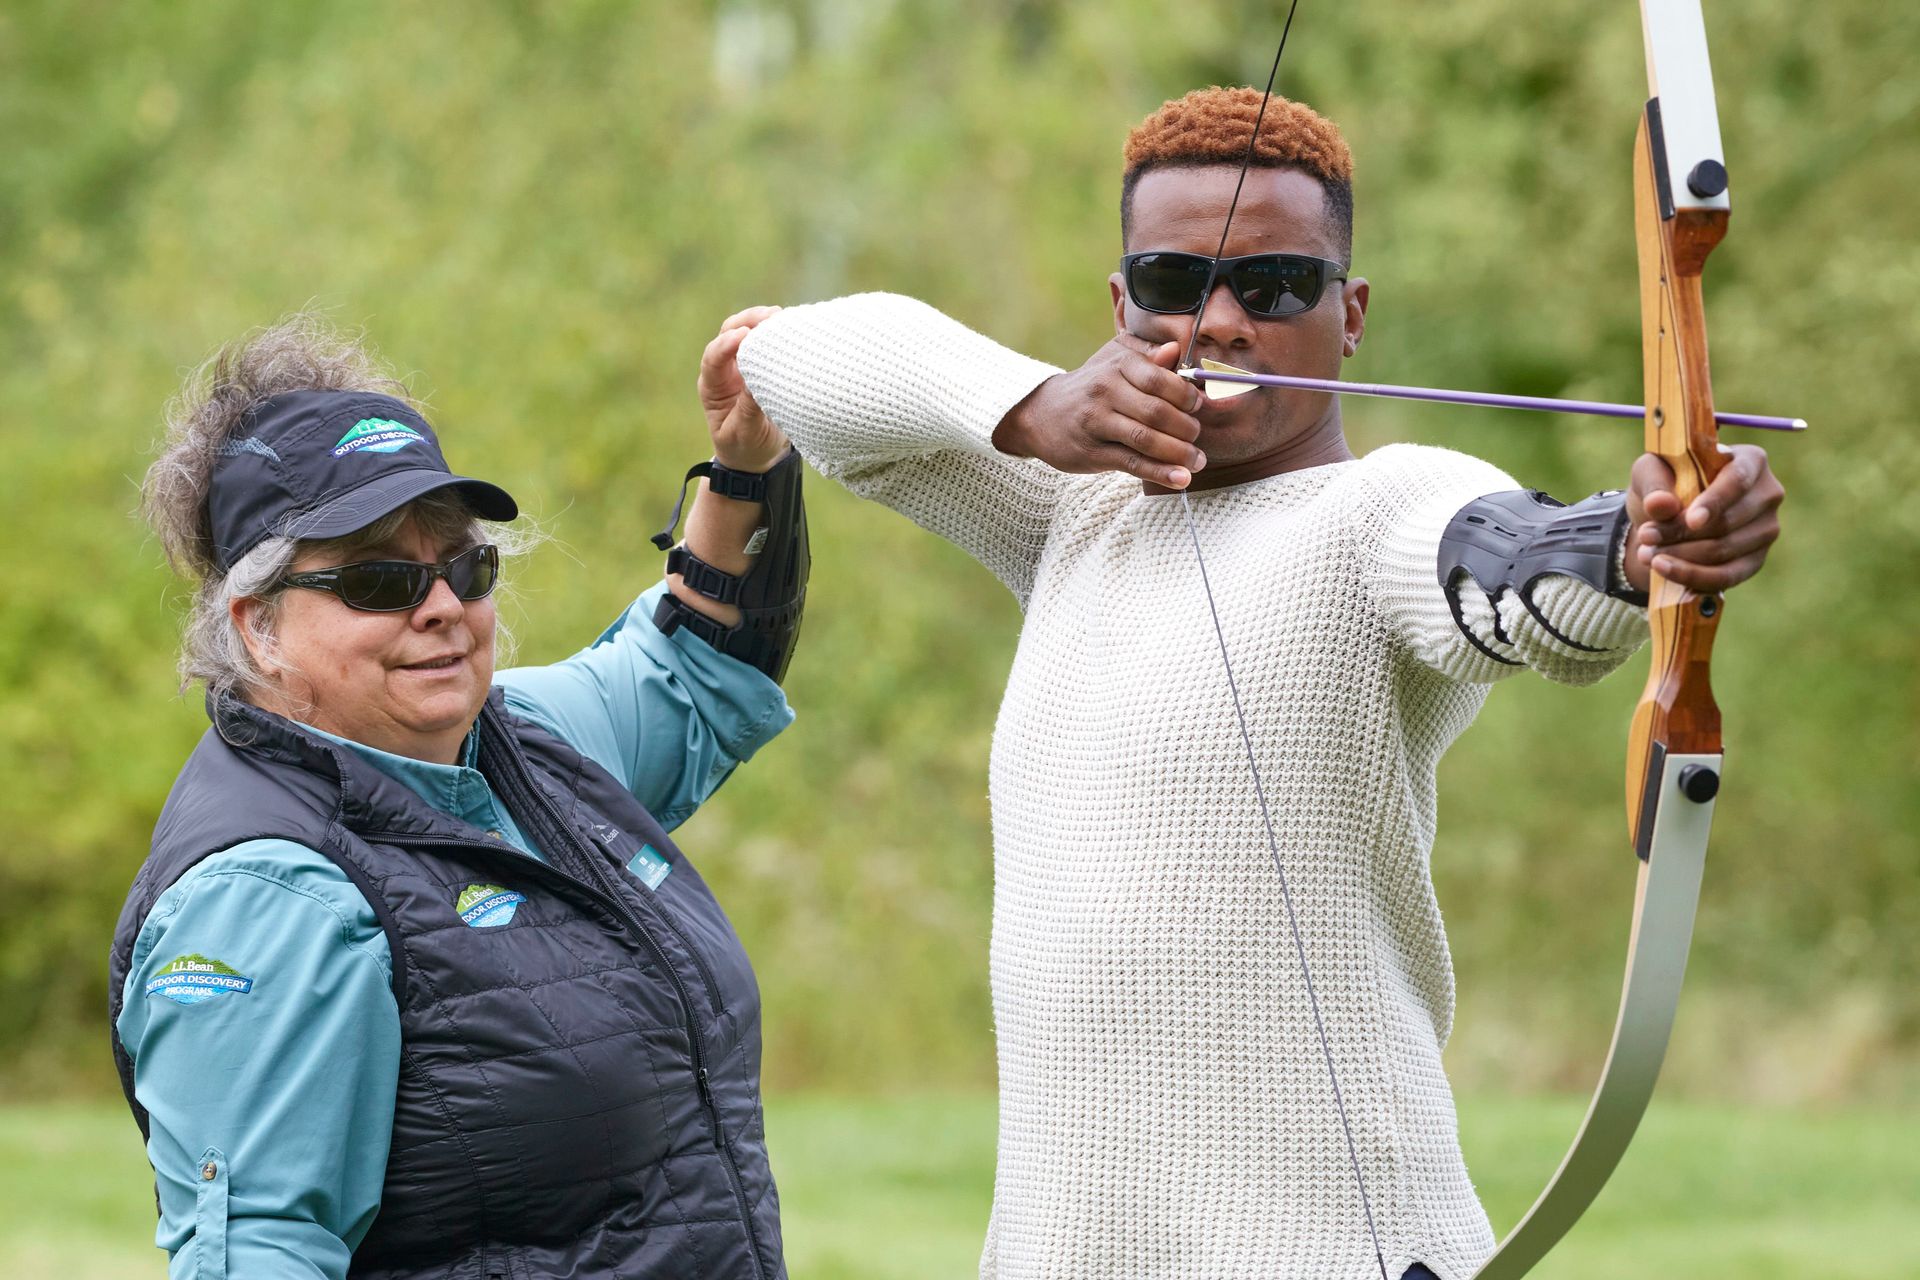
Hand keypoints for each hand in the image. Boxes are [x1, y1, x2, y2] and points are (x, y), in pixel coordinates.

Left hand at [700, 306, 789, 471]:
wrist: (757, 458)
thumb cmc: (746, 448)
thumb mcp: (745, 433)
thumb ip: (749, 408)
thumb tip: (757, 379)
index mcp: (713, 388)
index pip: (713, 358)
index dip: (726, 344)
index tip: (744, 335)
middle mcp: (724, 371)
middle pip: (728, 334)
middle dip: (746, 321)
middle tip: (770, 315)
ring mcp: (742, 366)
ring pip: (745, 333)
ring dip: (761, 321)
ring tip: (781, 315)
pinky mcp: (759, 366)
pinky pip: (764, 343)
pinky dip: (774, 333)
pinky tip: (790, 327)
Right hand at [991, 334, 1205, 488]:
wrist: (1040, 414)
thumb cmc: (1090, 387)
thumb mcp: (1114, 362)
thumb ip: (1147, 358)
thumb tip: (1176, 351)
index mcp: (1117, 366)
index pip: (1161, 381)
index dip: (1187, 396)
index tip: (1198, 407)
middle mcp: (1105, 391)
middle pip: (1157, 412)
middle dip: (1186, 428)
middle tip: (1197, 437)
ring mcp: (1097, 422)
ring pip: (1146, 439)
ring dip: (1179, 453)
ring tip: (1196, 461)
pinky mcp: (1092, 451)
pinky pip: (1132, 463)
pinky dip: (1160, 472)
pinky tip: (1180, 480)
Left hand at [1623, 444, 1783, 593]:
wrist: (1666, 516)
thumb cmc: (1665, 483)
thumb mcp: (1650, 472)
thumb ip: (1653, 483)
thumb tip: (1659, 504)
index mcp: (1750, 461)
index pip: (1738, 481)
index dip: (1715, 502)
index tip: (1692, 521)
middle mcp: (1767, 495)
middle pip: (1727, 521)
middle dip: (1681, 533)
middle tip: (1646, 536)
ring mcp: (1766, 530)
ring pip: (1724, 551)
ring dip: (1681, 557)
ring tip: (1646, 554)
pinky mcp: (1755, 561)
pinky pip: (1727, 576)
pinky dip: (1693, 577)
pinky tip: (1665, 572)